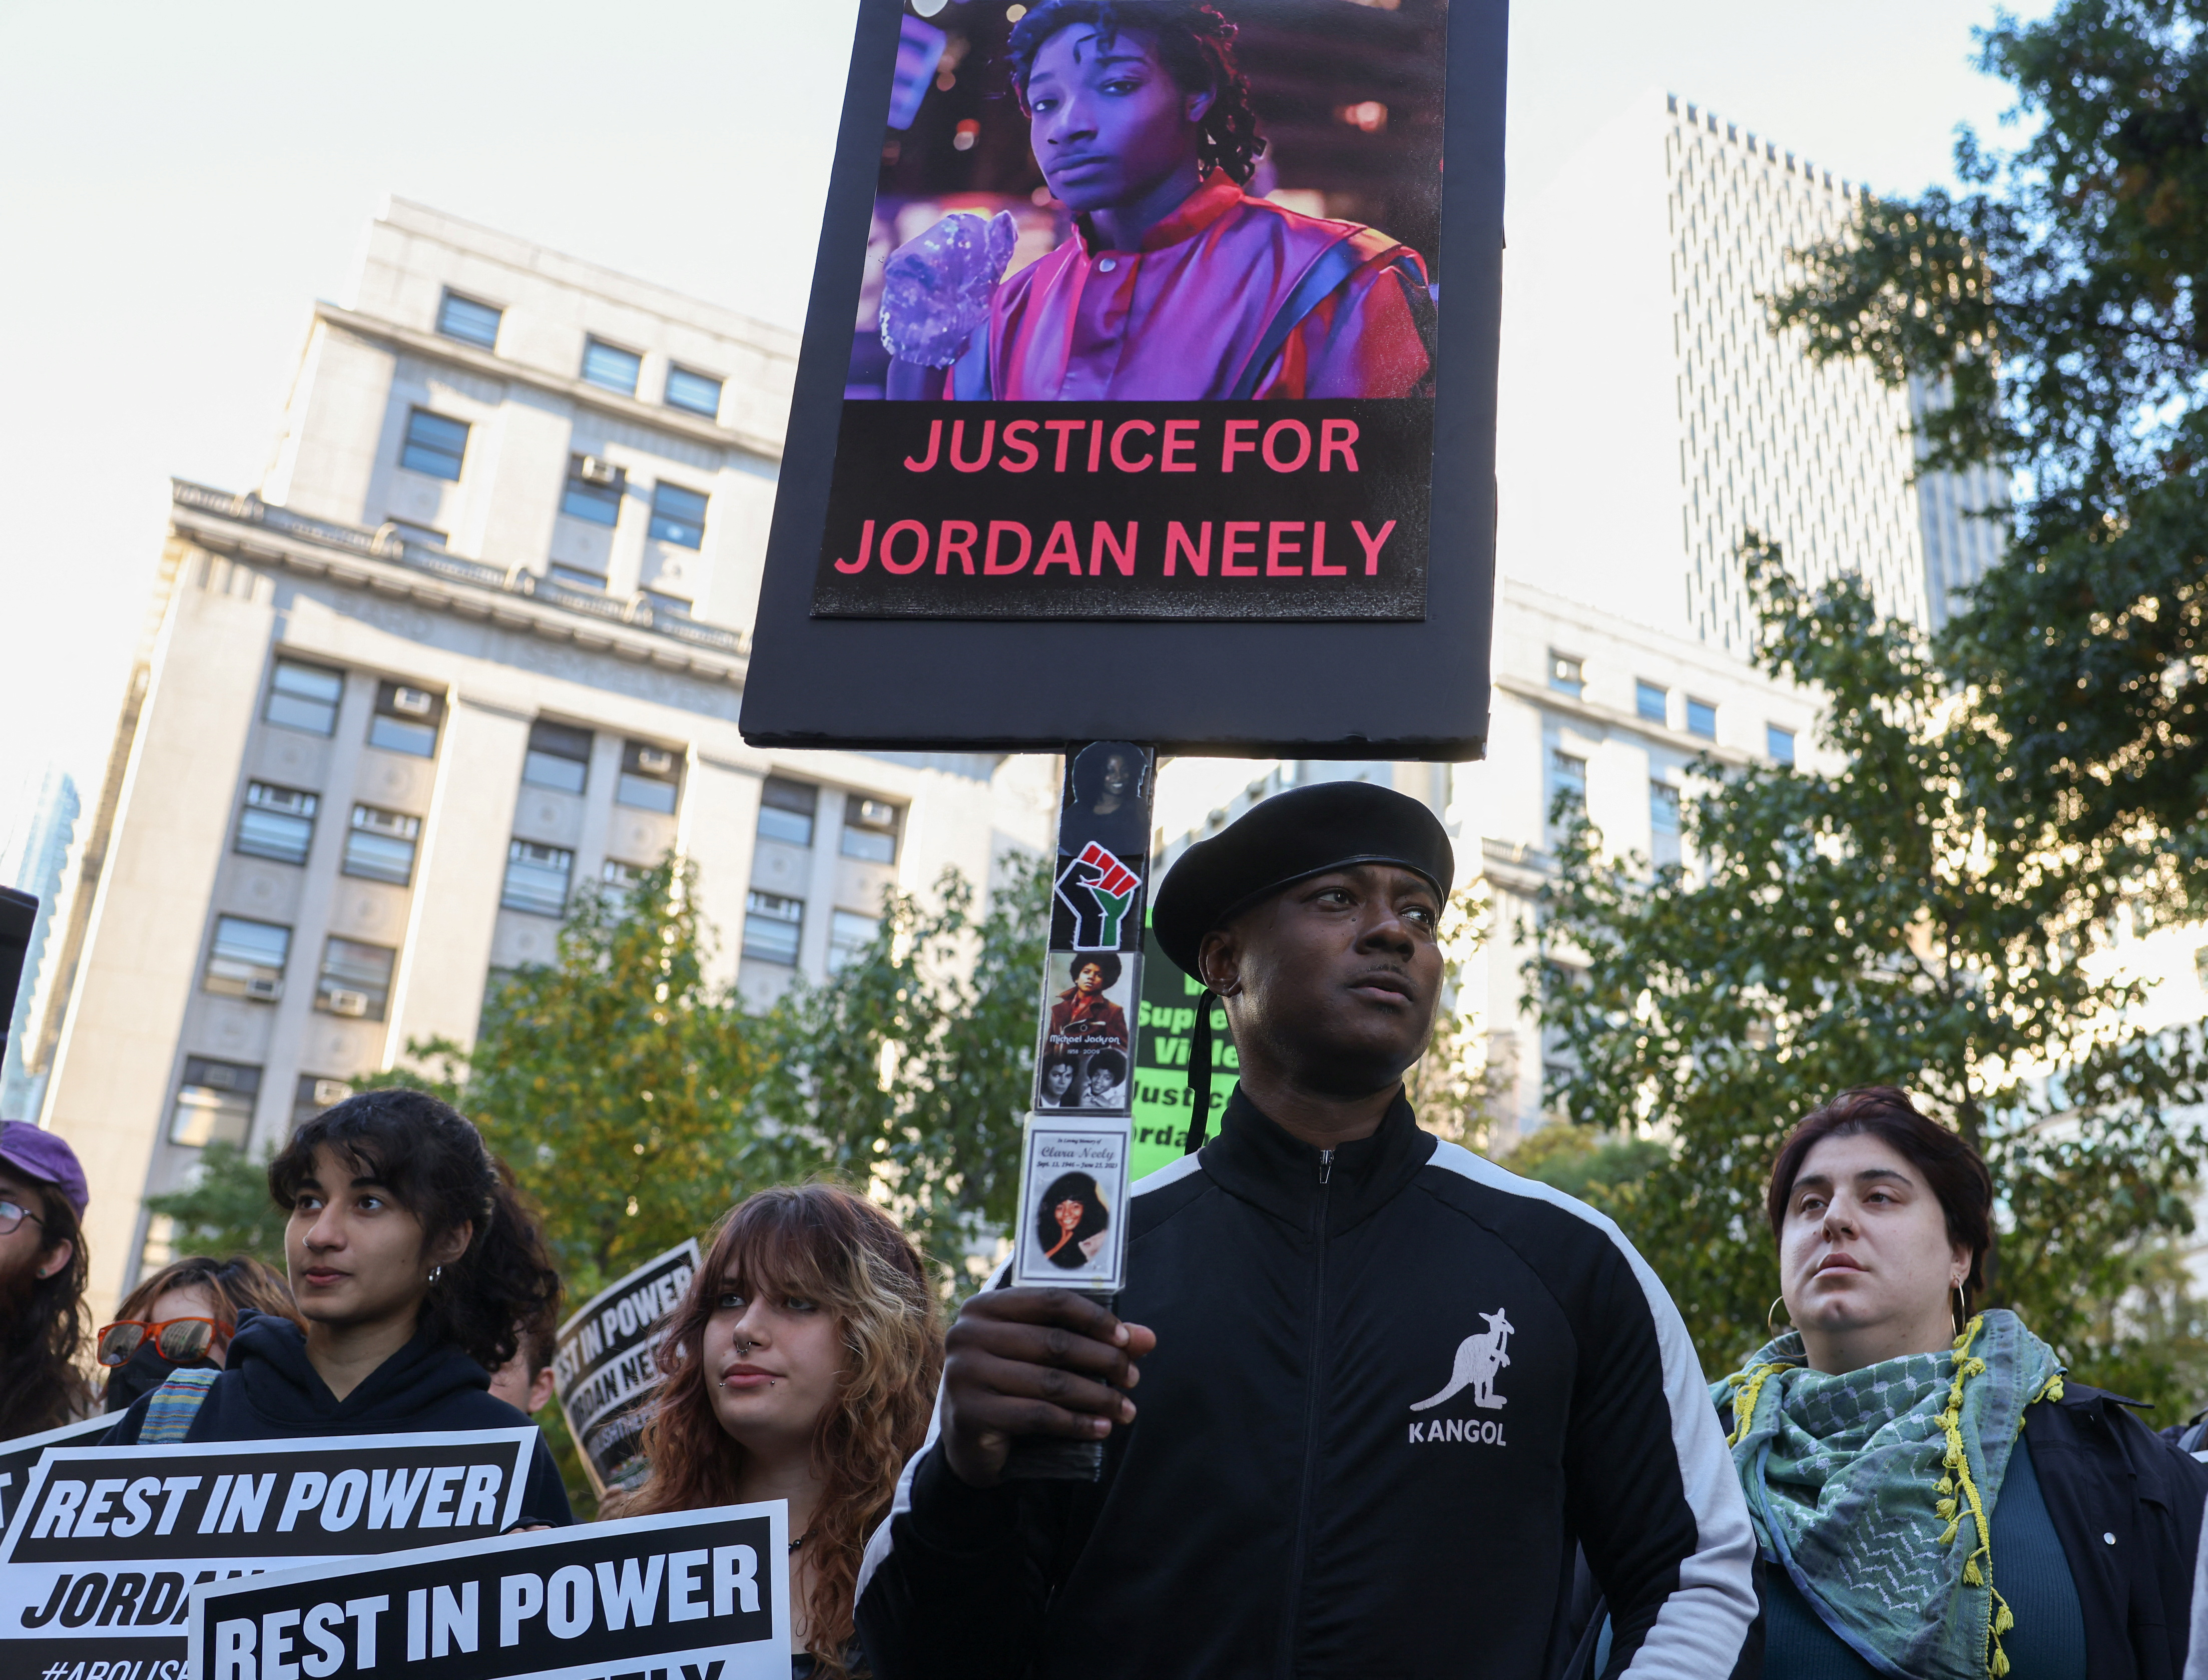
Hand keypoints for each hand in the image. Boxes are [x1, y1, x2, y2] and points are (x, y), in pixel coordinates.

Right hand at [940, 1288, 1156, 1487]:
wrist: (968, 1441)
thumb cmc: (1012, 1385)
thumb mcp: (1045, 1356)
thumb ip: (1093, 1340)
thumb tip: (1147, 1338)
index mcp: (984, 1306)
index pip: (1051, 1299)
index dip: (1095, 1318)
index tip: (1127, 1340)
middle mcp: (967, 1334)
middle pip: (1055, 1341)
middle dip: (1104, 1361)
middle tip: (1133, 1378)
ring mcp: (964, 1374)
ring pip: (1051, 1382)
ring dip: (1098, 1397)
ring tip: (1126, 1409)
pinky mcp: (970, 1414)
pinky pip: (1038, 1415)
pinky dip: (1077, 1423)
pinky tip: (1102, 1428)